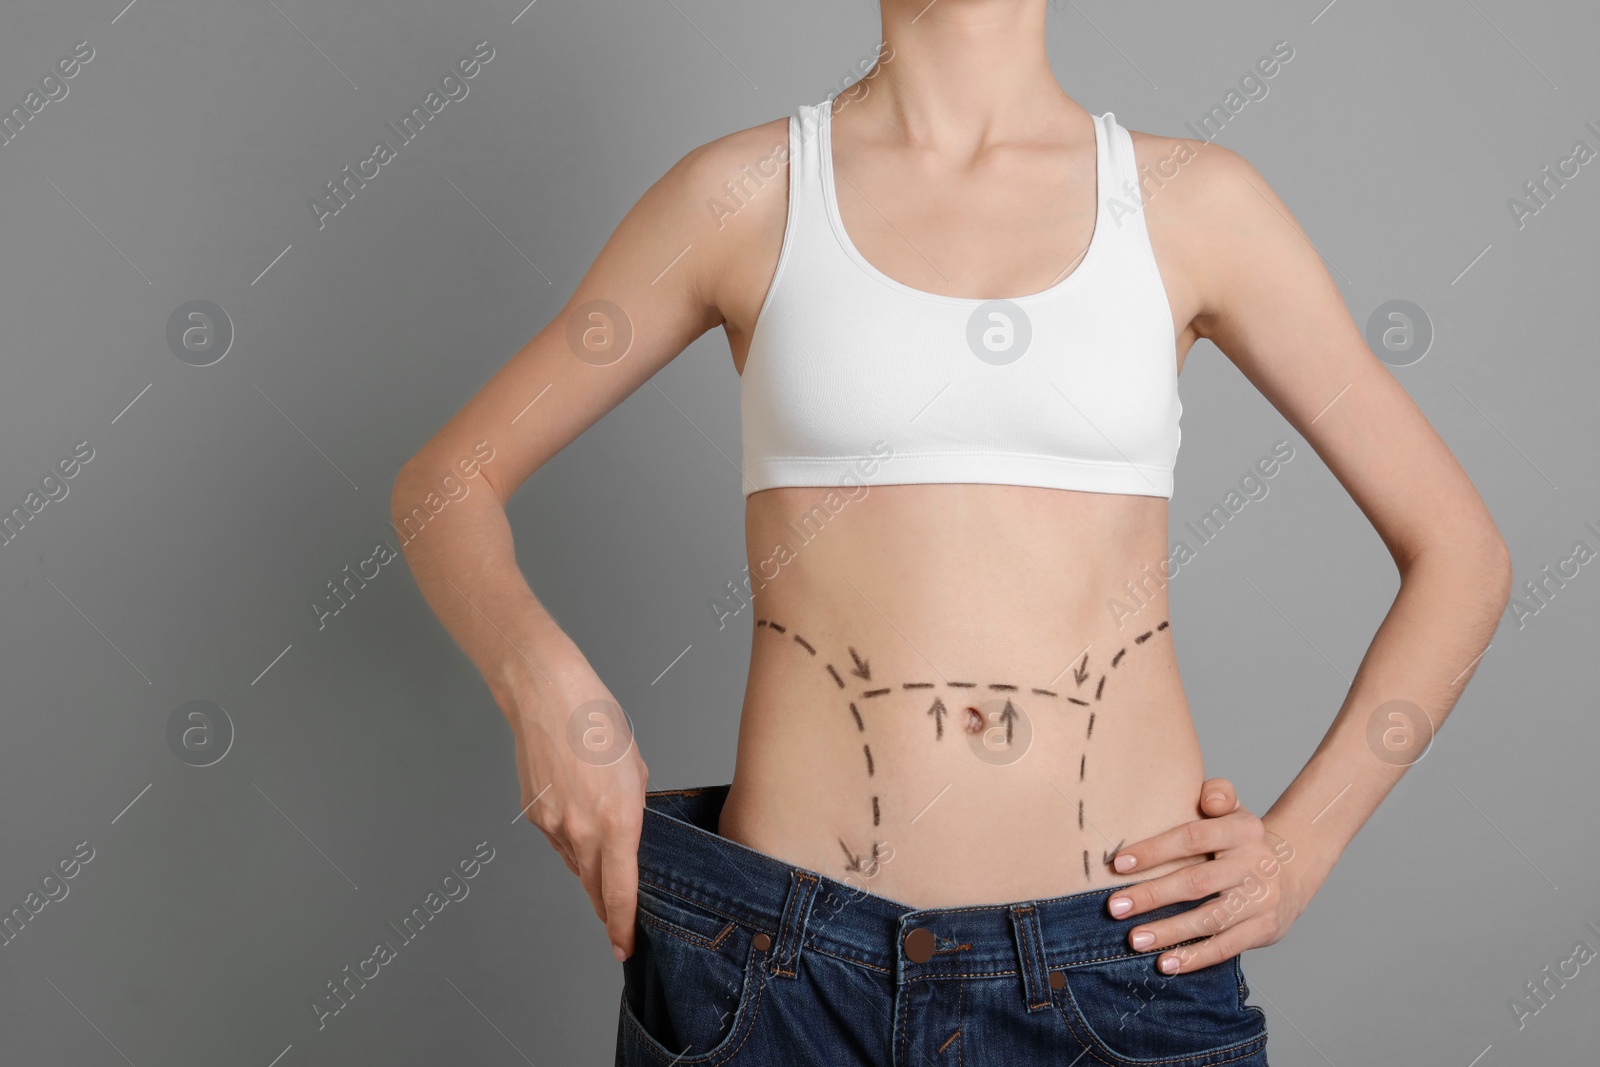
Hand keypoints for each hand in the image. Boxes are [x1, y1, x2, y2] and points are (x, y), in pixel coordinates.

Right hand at [503, 677, 648, 962]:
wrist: (547, 698)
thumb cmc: (597, 723)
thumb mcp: (636, 768)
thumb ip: (634, 809)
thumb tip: (628, 832)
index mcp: (618, 821)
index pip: (621, 891)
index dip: (623, 925)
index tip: (625, 946)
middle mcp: (583, 831)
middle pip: (594, 887)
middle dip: (607, 908)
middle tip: (617, 927)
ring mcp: (553, 825)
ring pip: (575, 863)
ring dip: (590, 869)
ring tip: (601, 852)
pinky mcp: (534, 815)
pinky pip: (558, 842)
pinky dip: (570, 840)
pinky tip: (576, 818)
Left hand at [1105, 778, 1307, 973]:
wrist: (1291, 871)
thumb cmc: (1241, 839)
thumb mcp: (1234, 810)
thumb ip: (1219, 794)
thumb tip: (1208, 798)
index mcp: (1242, 830)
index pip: (1192, 838)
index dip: (1154, 851)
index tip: (1118, 865)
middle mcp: (1254, 864)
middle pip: (1196, 882)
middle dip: (1152, 896)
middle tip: (1115, 907)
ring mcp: (1261, 900)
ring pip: (1210, 919)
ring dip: (1169, 932)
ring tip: (1135, 940)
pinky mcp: (1264, 930)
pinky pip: (1226, 946)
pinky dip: (1195, 957)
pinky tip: (1166, 963)